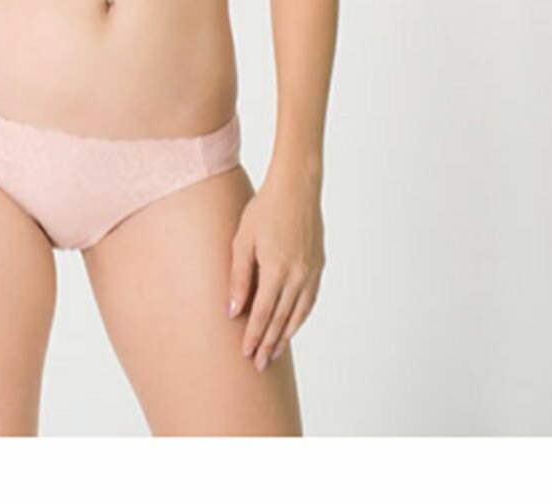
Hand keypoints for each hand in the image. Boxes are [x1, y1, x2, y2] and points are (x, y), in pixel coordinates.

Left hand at [227, 162, 325, 370]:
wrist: (297, 187)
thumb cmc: (264, 209)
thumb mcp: (242, 239)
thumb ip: (238, 276)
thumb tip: (233, 310)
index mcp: (276, 269)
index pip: (263, 314)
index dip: (253, 336)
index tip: (245, 354)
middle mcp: (297, 275)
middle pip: (281, 319)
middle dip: (268, 344)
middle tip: (258, 364)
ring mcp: (311, 272)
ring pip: (298, 314)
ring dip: (286, 336)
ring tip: (274, 353)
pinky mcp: (318, 266)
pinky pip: (309, 300)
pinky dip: (300, 318)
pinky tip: (292, 325)